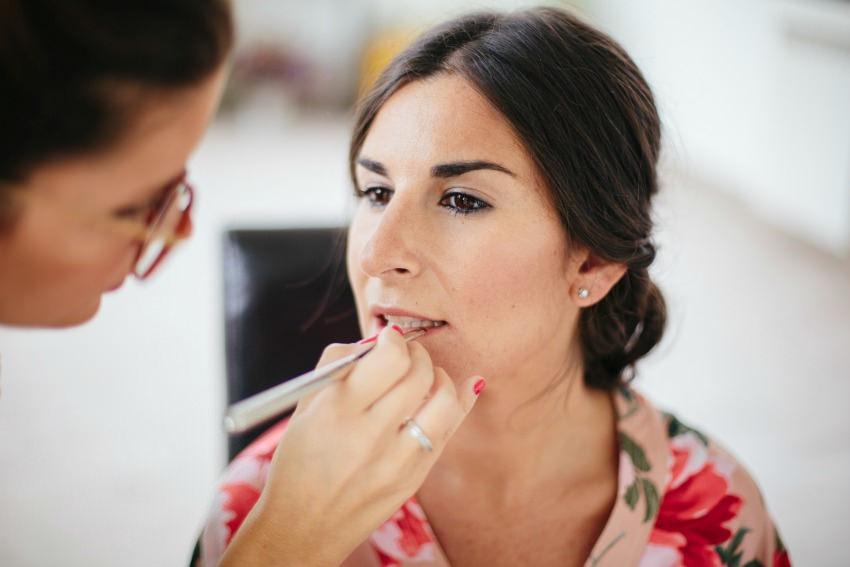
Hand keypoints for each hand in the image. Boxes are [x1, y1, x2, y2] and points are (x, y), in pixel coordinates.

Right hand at [219, 325, 483, 565]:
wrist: (303, 527)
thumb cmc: (300, 459)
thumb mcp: (304, 406)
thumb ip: (338, 364)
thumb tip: (377, 341)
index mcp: (337, 410)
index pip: (389, 358)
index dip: (394, 341)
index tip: (389, 340)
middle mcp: (370, 435)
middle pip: (419, 374)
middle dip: (417, 354)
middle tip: (406, 356)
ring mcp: (397, 460)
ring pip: (444, 400)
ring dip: (440, 377)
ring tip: (425, 377)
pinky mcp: (414, 478)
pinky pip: (449, 430)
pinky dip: (460, 401)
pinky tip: (467, 386)